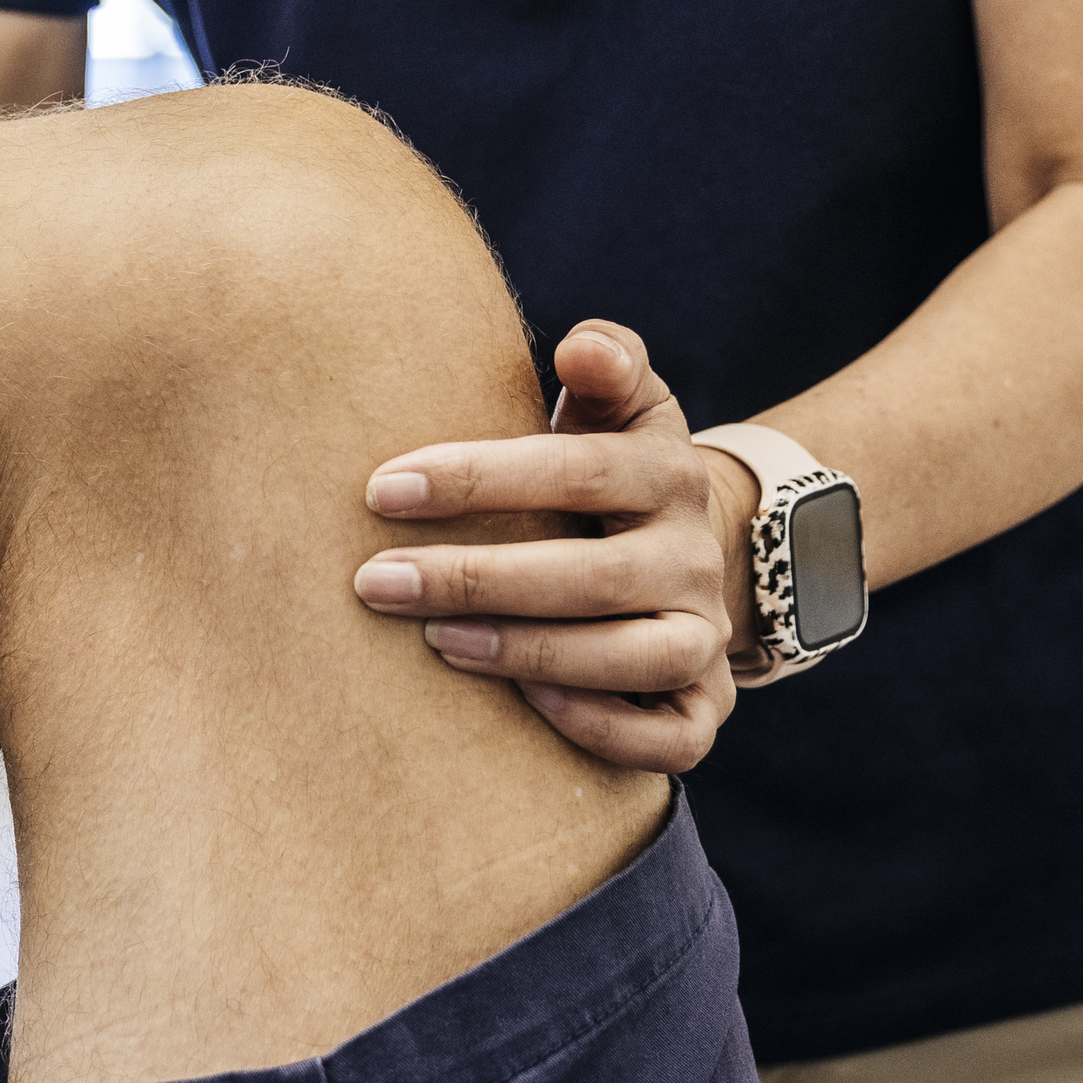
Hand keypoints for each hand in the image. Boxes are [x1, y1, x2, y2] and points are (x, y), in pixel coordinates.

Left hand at [351, 319, 748, 773]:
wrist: (685, 552)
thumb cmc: (609, 473)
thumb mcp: (617, 409)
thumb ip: (604, 365)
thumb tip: (582, 345)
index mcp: (667, 474)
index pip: (578, 471)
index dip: (479, 480)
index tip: (383, 490)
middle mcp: (695, 557)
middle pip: (595, 575)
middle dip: (477, 579)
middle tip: (376, 583)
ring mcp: (706, 636)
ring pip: (637, 657)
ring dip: (531, 653)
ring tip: (438, 642)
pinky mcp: (705, 707)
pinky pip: (671, 738)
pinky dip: (603, 727)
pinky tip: (524, 707)